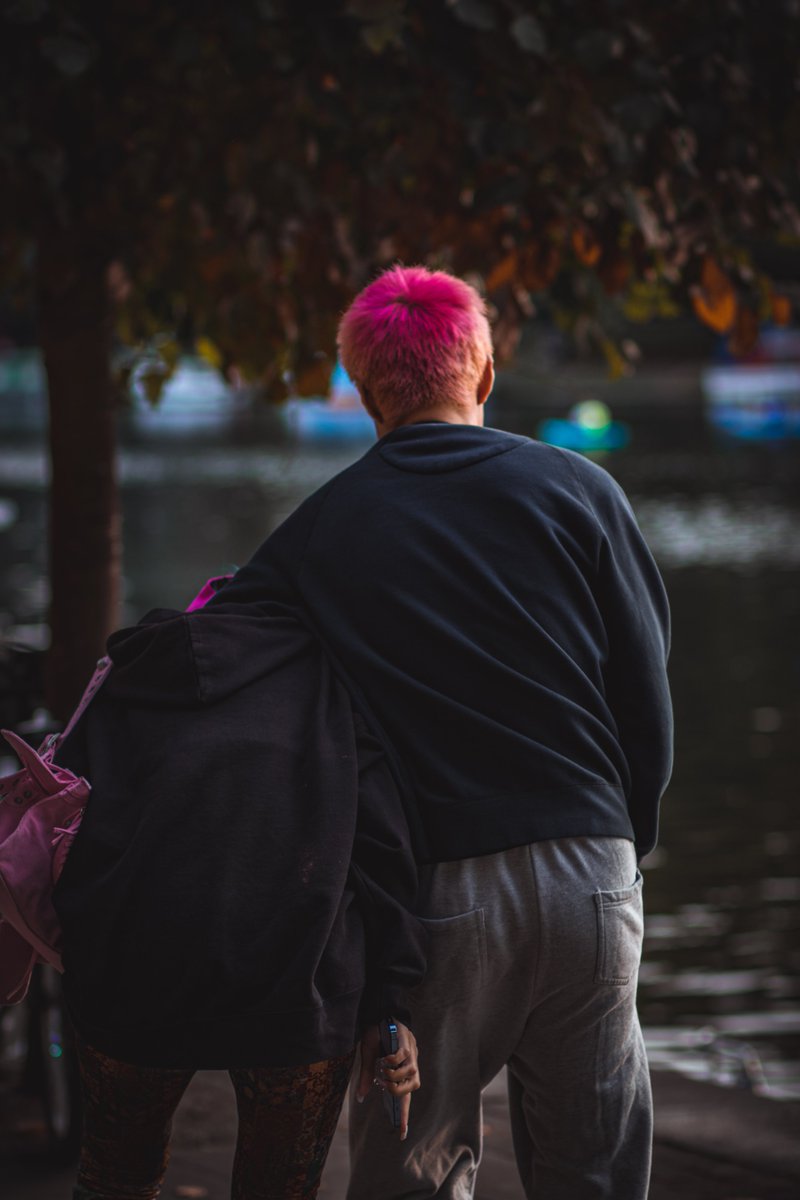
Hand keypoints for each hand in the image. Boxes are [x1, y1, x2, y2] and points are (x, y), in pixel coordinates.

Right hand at [356, 1020, 419, 1139]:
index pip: (404, 1097)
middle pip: (412, 1088)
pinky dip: (393, 1061)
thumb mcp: (369, 1057)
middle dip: (396, 1091)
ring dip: (395, 1076)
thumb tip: (360, 1097)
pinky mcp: (405, 1041)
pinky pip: (403, 1057)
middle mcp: (409, 1063)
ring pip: (411, 1074)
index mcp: (401, 1070)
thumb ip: (367, 1076)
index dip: (403, 1115)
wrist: (379, 1011)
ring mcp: (410, 1053)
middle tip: (382, 1082)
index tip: (401, 1134)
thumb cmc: (376, 1034)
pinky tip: (384, 1058)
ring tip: (382, 1070)